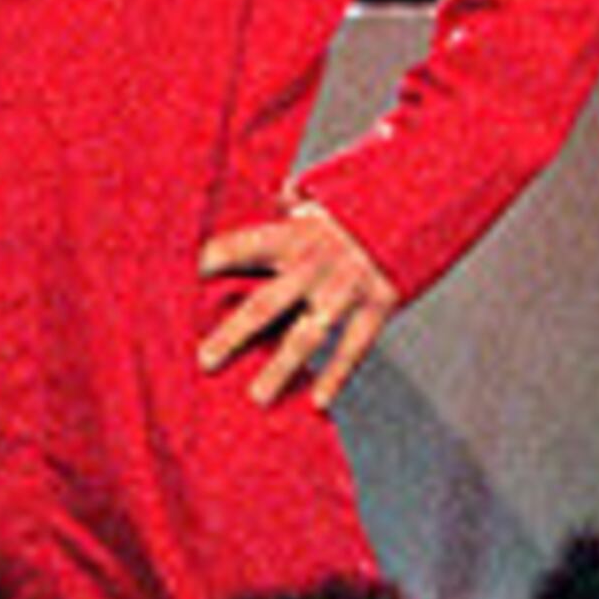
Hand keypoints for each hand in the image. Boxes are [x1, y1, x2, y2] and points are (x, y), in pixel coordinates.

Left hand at [197, 199, 399, 410]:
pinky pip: (354, 347)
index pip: (241, 247)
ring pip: (308, 334)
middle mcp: (316, 264)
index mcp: (293, 235)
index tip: (182, 284)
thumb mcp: (318, 201)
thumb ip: (286, 205)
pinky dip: (338, 376)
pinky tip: (320, 401)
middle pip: (265, 304)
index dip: (213, 262)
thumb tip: (263, 197)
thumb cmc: (354, 212)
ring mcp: (346, 288)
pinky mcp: (377, 305)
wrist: (417, 209)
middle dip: (233, 334)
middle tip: (206, 361)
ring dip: (281, 368)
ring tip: (257, 396)